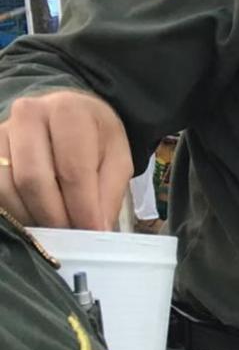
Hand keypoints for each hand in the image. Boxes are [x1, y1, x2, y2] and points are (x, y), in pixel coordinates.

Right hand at [0, 90, 131, 229]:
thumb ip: (108, 193)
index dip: (82, 207)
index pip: (72, 170)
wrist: (69, 114)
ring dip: (32, 217)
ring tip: (55, 230)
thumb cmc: (96, 138)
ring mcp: (1, 131)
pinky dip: (14, 212)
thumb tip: (96, 230)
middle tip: (70, 236)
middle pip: (33, 180)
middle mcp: (28, 115)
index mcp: (68, 112)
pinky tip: (35, 220)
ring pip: (7, 188)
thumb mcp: (117, 159)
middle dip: (54, 216)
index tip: (91, 232)